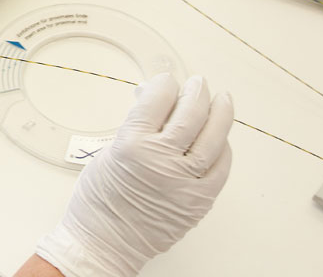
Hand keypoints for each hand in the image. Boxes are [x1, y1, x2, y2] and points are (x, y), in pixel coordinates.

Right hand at [36, 73, 233, 276]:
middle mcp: (161, 160)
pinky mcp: (199, 200)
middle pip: (191, 113)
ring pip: (214, 138)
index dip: (165, 84)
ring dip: (220, 114)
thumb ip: (135, 127)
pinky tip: (219, 139)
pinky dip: (222, 149)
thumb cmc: (99, 201)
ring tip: (222, 100)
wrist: (105, 241)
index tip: (166, 81)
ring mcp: (185, 181)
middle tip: (199, 84)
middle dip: (196, 92)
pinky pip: (221, 168)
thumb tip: (155, 103)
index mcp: (132, 143)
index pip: (158, 99)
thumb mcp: (109, 151)